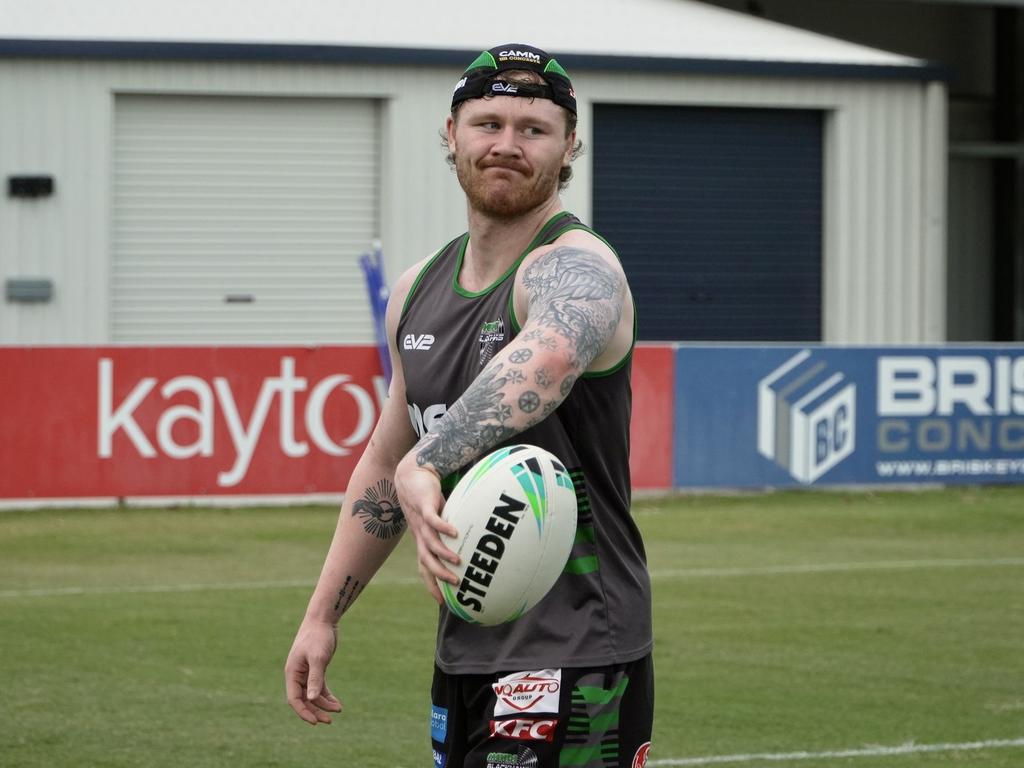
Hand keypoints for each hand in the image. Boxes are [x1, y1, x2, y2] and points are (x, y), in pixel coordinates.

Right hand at [284, 620, 342, 724]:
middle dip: (315, 710)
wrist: (323, 619)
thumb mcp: (318, 658)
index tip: (315, 722)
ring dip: (324, 704)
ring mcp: (306, 672)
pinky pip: (319, 687)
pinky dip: (327, 695)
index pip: (294, 699)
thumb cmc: (318, 636)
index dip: (303, 712)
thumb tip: (311, 699)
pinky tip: (336, 703)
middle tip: (329, 720)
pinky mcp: (316, 669)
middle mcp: (297, 674)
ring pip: (313, 694)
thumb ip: (315, 678)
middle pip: (304, 699)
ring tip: (338, 709)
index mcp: (292, 672)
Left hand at [394, 454, 459, 603]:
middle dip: (439, 575)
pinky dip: (443, 527)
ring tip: (458, 562)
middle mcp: (420, 534)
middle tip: (456, 585)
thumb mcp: (437, 519)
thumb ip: (449, 531)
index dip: (432, 585)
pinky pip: (433, 520)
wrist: (410, 475)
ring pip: (430, 542)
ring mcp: (421, 521)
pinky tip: (455, 533)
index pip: (425, 568)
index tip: (443, 601)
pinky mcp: (425, 506)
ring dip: (443, 554)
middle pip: (427, 560)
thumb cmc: (426, 499)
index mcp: (422, 540)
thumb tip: (469, 539)